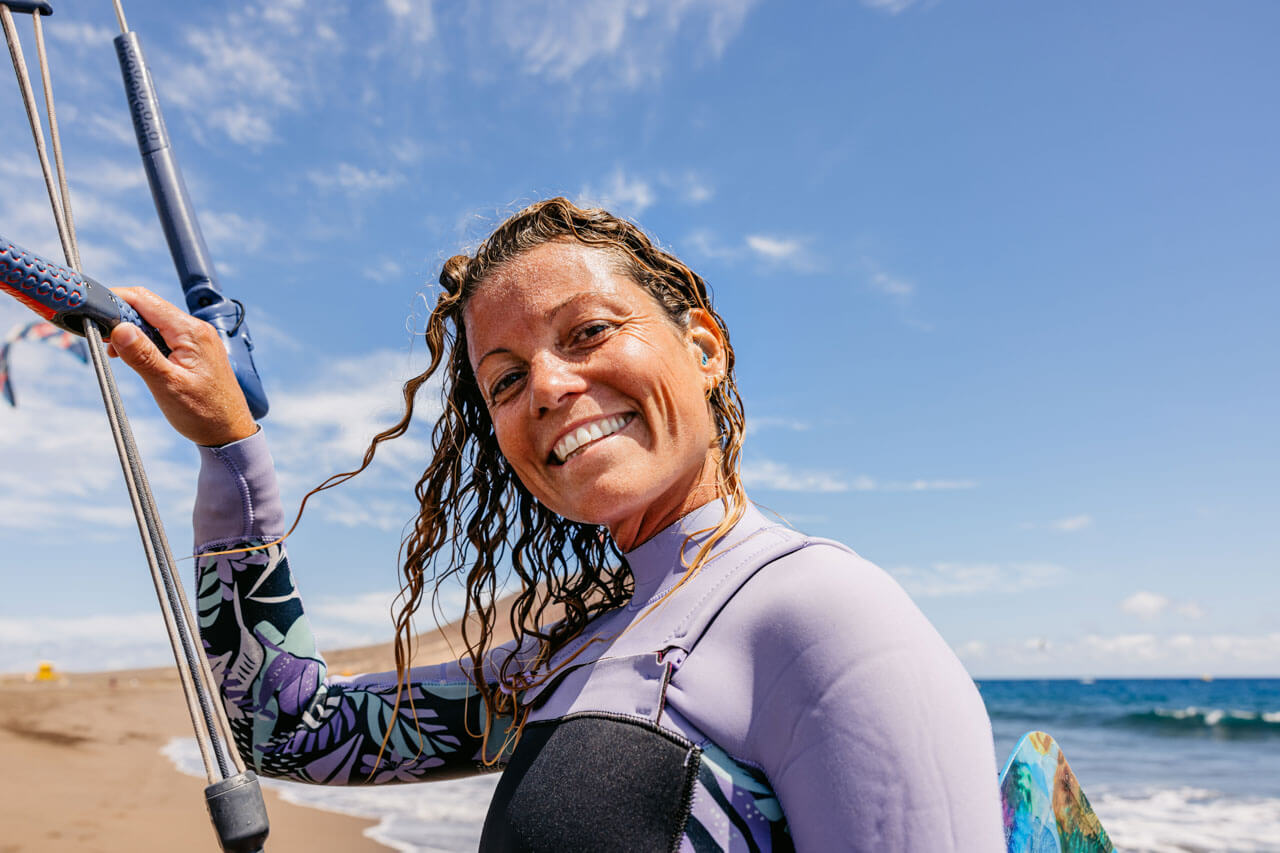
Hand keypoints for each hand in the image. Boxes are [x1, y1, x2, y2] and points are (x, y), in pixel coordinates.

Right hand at [108, 287, 256, 446]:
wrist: (230, 433)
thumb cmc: (204, 413)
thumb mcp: (167, 385)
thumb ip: (143, 355)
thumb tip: (119, 328)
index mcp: (191, 332)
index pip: (145, 300)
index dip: (115, 299)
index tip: (92, 311)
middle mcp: (196, 329)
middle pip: (148, 307)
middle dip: (120, 315)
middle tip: (99, 336)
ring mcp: (197, 339)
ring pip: (154, 321)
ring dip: (130, 330)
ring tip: (113, 350)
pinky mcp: (194, 351)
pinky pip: (164, 335)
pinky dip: (144, 341)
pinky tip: (131, 356)